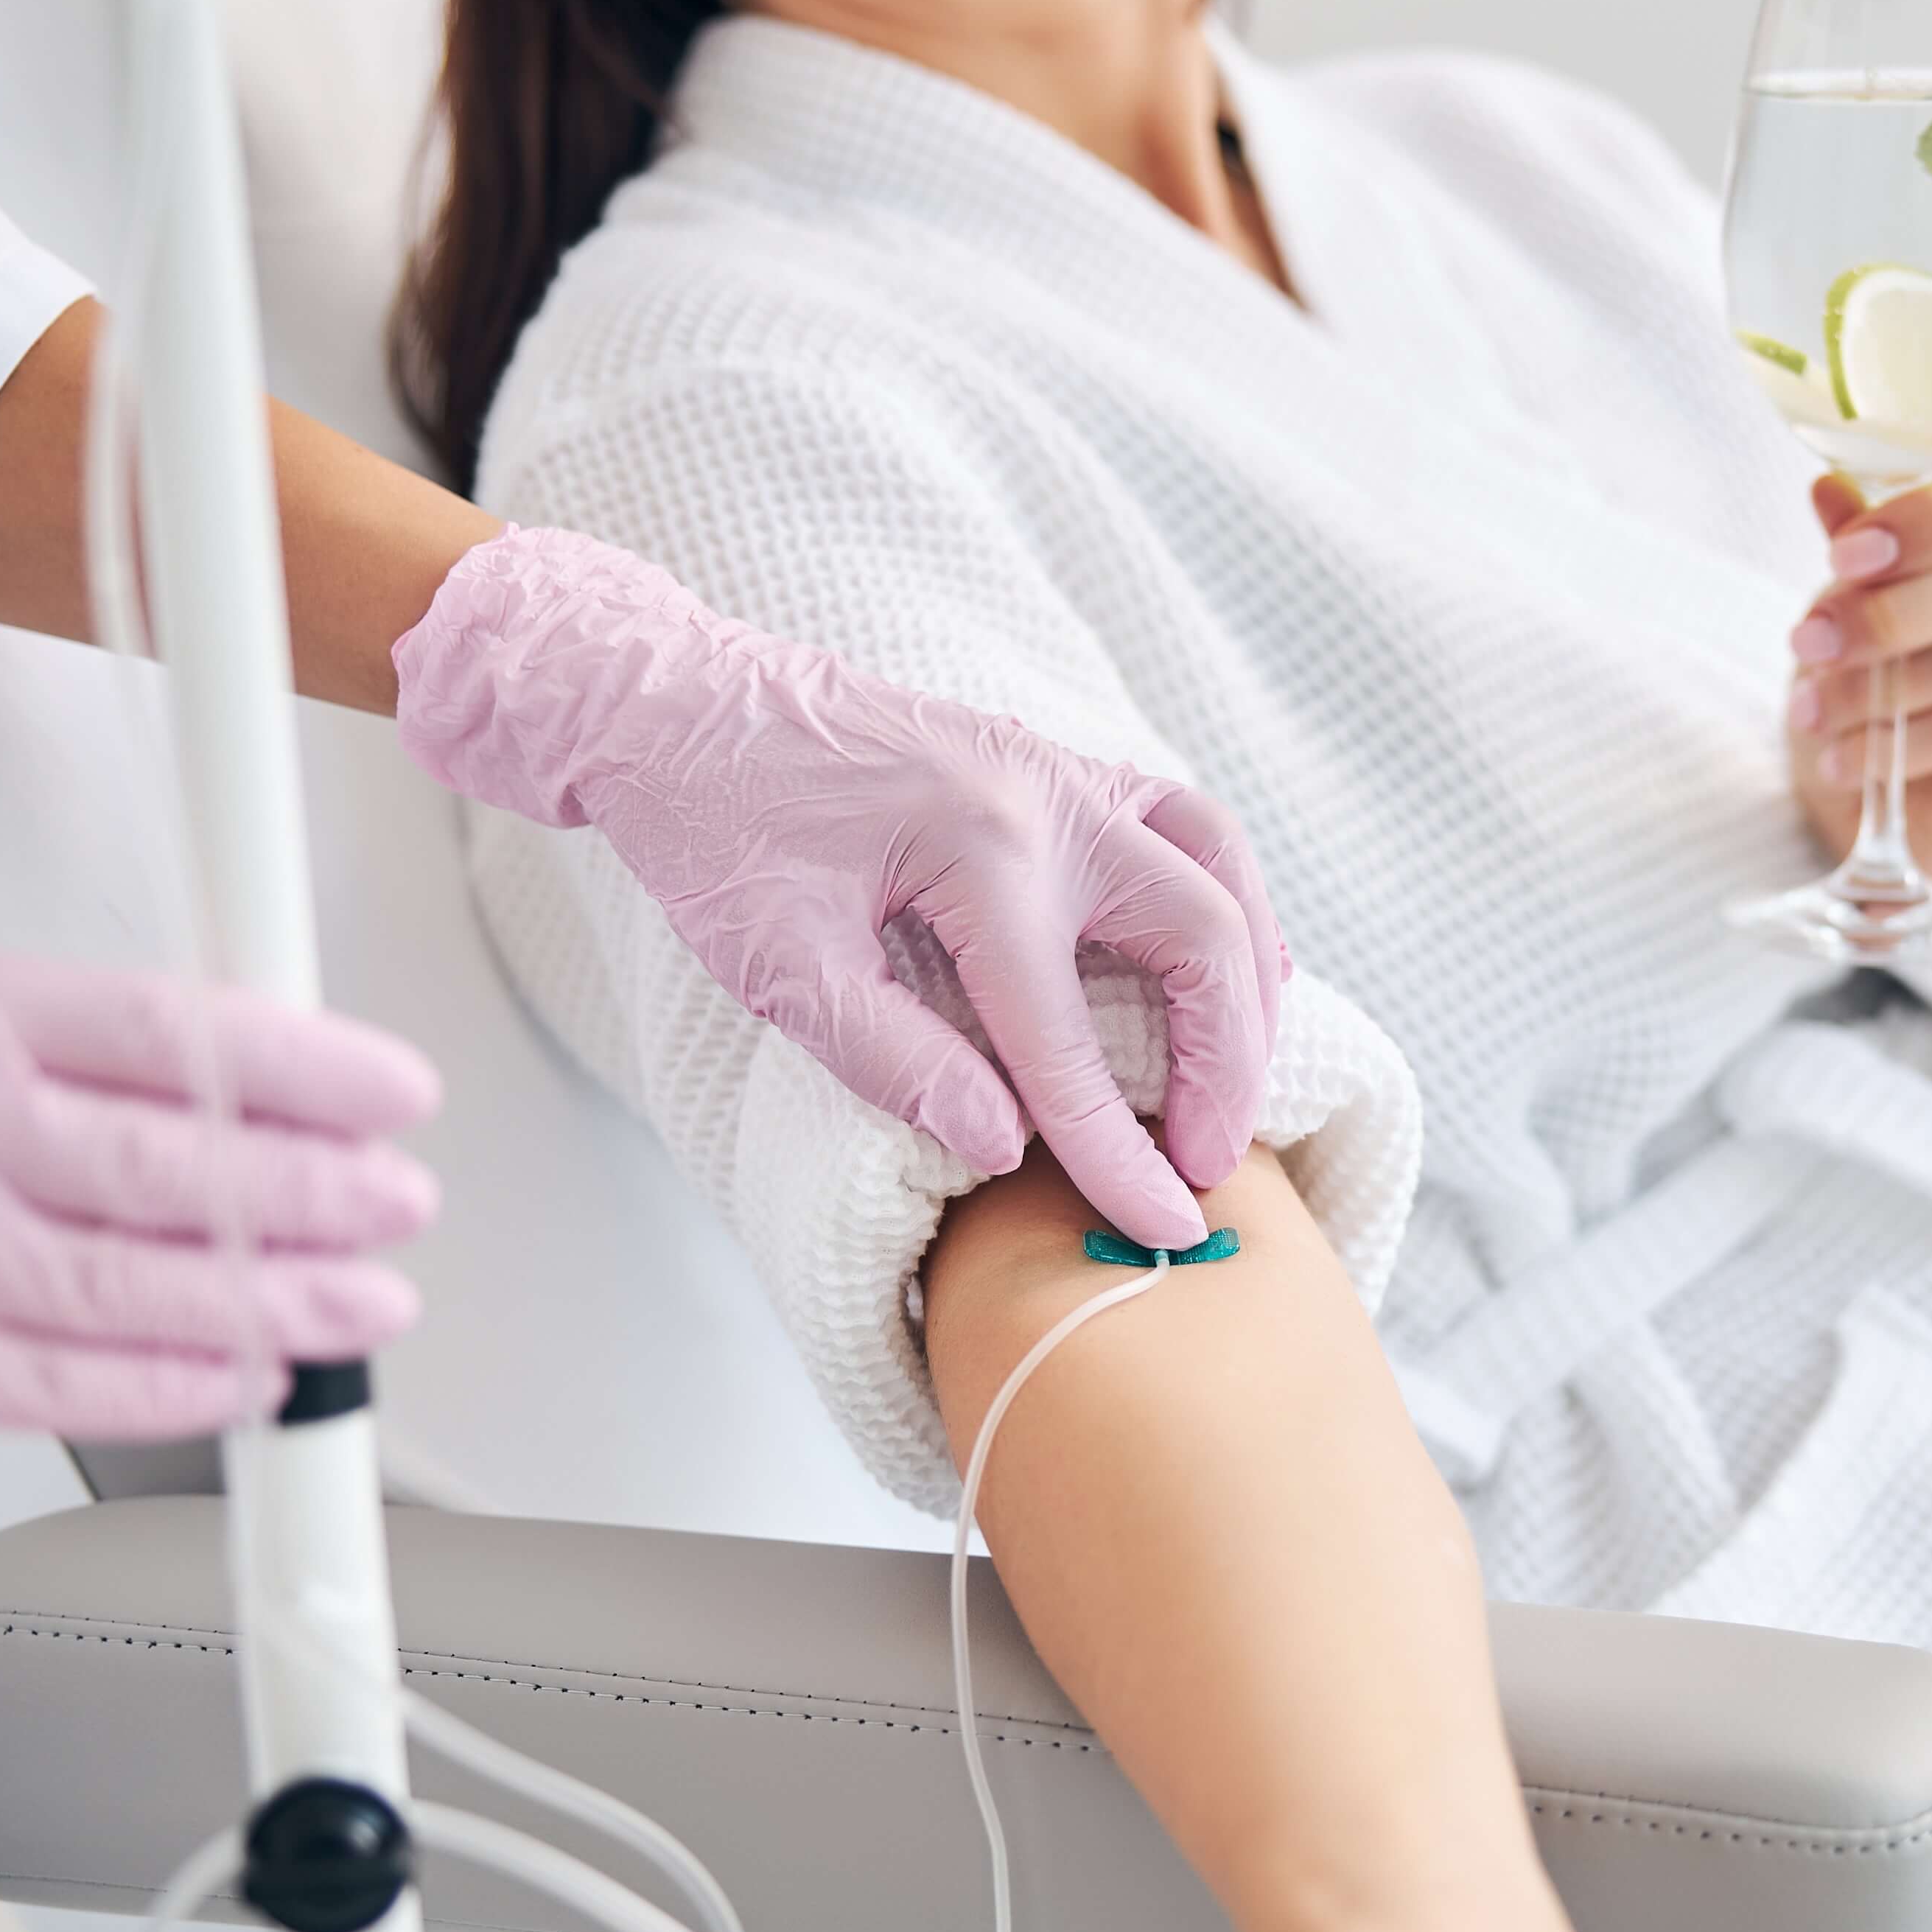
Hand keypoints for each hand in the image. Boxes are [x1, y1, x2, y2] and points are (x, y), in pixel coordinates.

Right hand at [0, 947, 439, 1516]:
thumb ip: (29, 1057)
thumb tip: (230, 1098)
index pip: (151, 1025)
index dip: (296, 1065)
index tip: (388, 1092)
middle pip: (161, 1159)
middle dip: (313, 1190)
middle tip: (402, 1202)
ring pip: (131, 1283)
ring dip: (278, 1299)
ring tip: (369, 1302)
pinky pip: (65, 1381)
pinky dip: (180, 1383)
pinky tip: (256, 1375)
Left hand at [392, 526, 1284, 1252]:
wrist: (680, 703)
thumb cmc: (713, 831)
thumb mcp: (777, 964)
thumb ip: (893, 1060)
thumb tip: (1006, 1146)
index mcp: (976, 855)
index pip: (1067, 1040)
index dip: (1117, 1151)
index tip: (1162, 1228)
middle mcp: (1045, 799)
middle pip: (1201, 938)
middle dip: (1227, 1067)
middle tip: (1208, 1164)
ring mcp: (1061, 768)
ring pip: (1221, 866)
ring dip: (1251, 979)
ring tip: (1243, 1077)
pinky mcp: (1056, 762)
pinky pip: (1187, 827)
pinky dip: (1227, 902)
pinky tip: (1229, 969)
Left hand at [1783, 456, 1931, 904]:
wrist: (1916, 786)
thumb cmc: (1897, 668)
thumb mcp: (1861, 598)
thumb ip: (1858, 546)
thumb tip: (1828, 490)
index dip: (1920, 519)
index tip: (1844, 557)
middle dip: (1887, 614)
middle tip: (1811, 644)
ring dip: (1884, 690)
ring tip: (1813, 714)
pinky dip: (1902, 747)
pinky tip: (1850, 760)